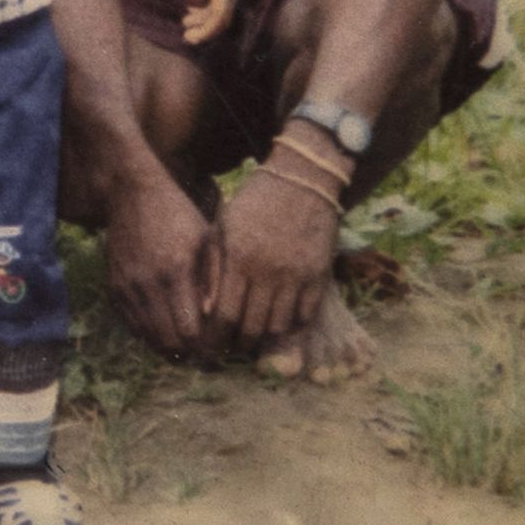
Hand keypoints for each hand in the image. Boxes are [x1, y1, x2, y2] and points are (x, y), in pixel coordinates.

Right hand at [103, 162, 219, 360]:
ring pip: (147, 337)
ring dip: (166, 347)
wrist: (132, 194)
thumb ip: (213, 280)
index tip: (215, 349)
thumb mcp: (206, 240)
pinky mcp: (113, 288)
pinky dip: (148, 333)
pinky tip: (163, 329)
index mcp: (176, 271)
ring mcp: (126, 287)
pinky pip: (131, 324)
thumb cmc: (178, 215)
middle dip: (186, 353)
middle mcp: (147, 283)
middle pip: (167, 341)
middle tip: (201, 355)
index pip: (189, 330)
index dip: (203, 347)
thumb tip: (214, 319)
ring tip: (184, 347)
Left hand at [180, 0, 237, 45]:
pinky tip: (191, 11)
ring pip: (219, 13)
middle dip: (205, 30)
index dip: (206, 32)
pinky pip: (217, 4)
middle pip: (222, 19)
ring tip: (185, 23)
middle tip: (186, 36)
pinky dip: (205, 12)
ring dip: (203, 21)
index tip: (191, 39)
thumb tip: (194, 7)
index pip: (219, 18)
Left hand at [209, 165, 336, 352]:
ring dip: (265, 335)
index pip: (225, 315)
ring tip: (255, 334)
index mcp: (240, 259)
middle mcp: (269, 271)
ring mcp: (297, 275)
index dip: (216, 336)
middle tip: (233, 345)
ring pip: (279, 326)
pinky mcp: (319, 275)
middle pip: (252, 327)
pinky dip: (292, 322)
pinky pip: (305, 315)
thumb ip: (213, 268)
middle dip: (239, 343)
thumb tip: (206, 310)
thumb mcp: (225, 227)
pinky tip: (281, 318)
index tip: (212, 344)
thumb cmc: (256, 202)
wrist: (304, 179)